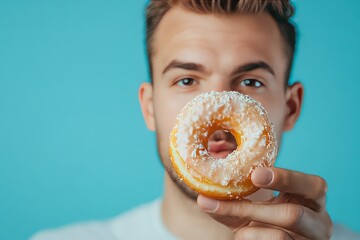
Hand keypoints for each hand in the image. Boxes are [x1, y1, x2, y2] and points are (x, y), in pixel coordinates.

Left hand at [197, 167, 332, 238]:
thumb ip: (233, 201)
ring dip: (250, 230)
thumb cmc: (266, 218)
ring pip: (281, 237)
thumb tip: (203, 199)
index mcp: (313, 198)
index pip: (313, 185)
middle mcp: (320, 222)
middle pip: (294, 214)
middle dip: (256, 209)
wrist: (272, 238)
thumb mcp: (254, 206)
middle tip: (230, 203)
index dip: (286, 178)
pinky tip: (245, 235)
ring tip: (238, 229)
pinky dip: (251, 239)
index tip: (255, 174)